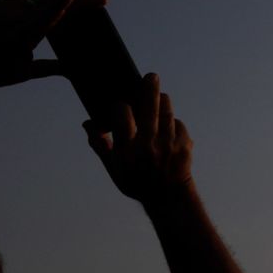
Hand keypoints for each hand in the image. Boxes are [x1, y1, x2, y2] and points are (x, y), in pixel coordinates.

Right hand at [83, 73, 194, 206]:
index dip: (121, 106)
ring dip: (162, 100)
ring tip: (158, 94)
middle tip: (150, 76)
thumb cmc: (136, 181)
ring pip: (167, 111)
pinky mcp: (185, 144)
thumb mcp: (113, 169)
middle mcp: (149, 144)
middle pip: (150, 107)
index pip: (123, 116)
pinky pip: (178, 123)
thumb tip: (87, 124)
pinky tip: (167, 125)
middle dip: (149, 88)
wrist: (168, 197)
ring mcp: (169, 143)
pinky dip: (172, 121)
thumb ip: (100, 145)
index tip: (121, 105)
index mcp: (128, 149)